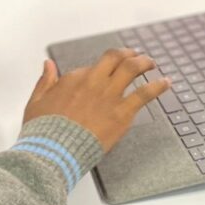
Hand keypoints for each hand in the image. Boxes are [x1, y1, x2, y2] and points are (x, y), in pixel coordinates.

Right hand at [23, 49, 171, 151]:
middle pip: (116, 58)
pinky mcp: (122, 113)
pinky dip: (158, 86)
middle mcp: (94, 81)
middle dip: (128, 54)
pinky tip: (167, 82)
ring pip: (132, 69)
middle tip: (136, 55)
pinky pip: (145, 94)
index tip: (106, 74)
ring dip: (144, 62)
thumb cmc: (43, 130)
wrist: (54, 151)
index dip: (102, 70)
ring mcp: (109, 96)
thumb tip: (47, 64)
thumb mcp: (37, 101)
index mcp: (74, 78)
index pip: (94, 67)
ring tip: (152, 63)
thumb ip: (45, 80)